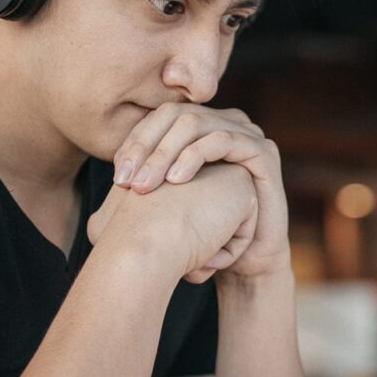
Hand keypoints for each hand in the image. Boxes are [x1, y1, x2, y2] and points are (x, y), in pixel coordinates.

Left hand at [110, 104, 289, 279]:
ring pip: (195, 124)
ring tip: (146, 185)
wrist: (245, 261)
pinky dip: (195, 156)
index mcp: (202, 128)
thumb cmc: (204, 233)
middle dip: (146, 147)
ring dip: (165, 153)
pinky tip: (177, 181)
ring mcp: (246, 133)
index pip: (159, 118)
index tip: (117, 178)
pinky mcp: (263, 151)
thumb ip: (147, 180)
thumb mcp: (168, 202)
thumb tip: (113, 174)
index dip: (134, 142)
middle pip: (175, 115)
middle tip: (127, 182)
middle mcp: (224, 123)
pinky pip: (223, 140)